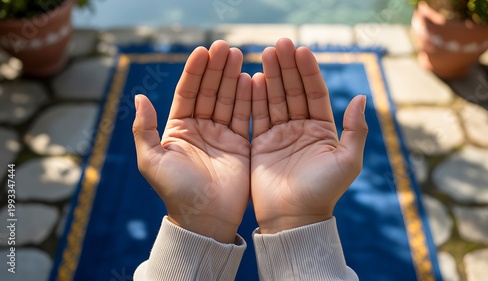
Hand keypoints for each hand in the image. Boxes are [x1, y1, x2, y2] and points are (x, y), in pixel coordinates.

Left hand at [132, 41, 251, 242]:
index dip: (195, 72)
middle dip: (217, 69)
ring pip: (228, 100)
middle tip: (226, 47)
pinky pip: (246, 117)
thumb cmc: (175, 192)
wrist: (205, 220)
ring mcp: (222, 136)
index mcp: (179, 128)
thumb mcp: (151, 160)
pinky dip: (250, 99)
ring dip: (234, 78)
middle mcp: (201, 128)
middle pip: (210, 91)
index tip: (203, 51)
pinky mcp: (241, 145)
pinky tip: (253, 80)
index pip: (187, 92)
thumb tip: (138, 97)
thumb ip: (145, 129)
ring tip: (240, 56)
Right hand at [250, 39, 367, 233]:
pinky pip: (256, 116)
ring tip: (265, 54)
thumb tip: (361, 96)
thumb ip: (356, 129)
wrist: (294, 218)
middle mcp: (301, 128)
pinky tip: (253, 79)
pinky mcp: (260, 144)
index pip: (315, 93)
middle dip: (287, 67)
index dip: (308, 71)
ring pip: (274, 99)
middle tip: (279, 44)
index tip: (301, 51)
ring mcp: (279, 135)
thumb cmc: (324, 192)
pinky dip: (254, 98)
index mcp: (322, 129)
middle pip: (293, 91)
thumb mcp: (348, 161)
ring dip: (271, 76)